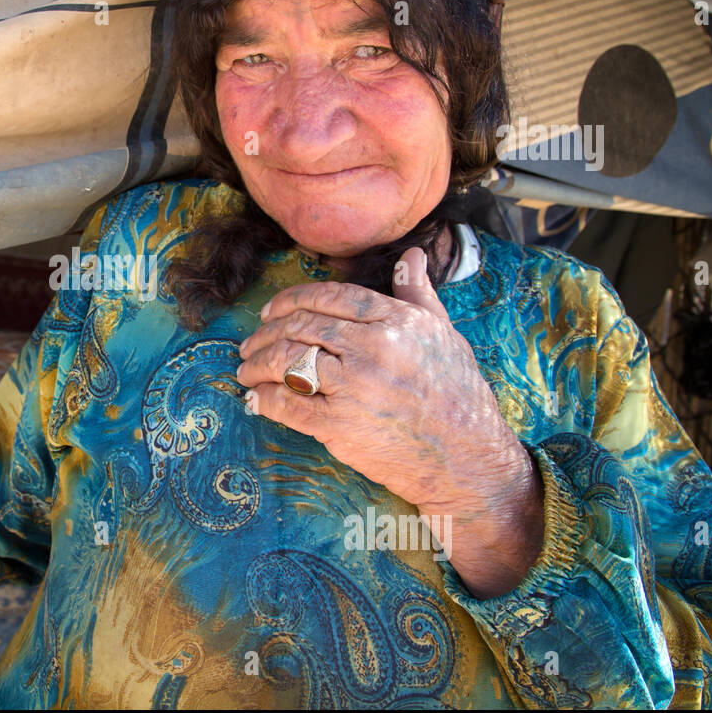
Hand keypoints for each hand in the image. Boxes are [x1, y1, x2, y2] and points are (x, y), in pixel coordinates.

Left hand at [236, 246, 542, 595]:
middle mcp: (372, 348)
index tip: (271, 310)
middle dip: (266, 332)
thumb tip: (409, 256)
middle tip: (250, 342)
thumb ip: (417, 293)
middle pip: (301, 327)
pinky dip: (263, 399)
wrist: (466, 456)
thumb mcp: (443, 333)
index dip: (291, 300)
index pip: (329, 297)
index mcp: (395, 321)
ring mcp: (354, 387)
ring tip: (245, 368)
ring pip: (287, 361)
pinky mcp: (340, 425)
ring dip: (257, 364)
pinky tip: (254, 398)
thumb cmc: (458, 393)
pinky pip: (287, 405)